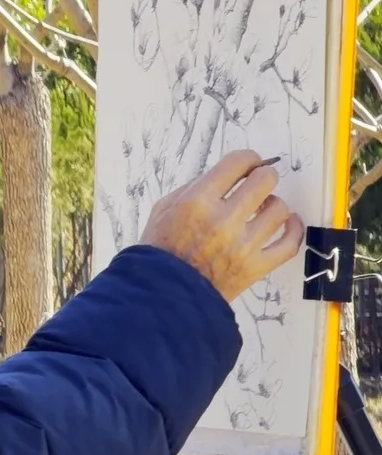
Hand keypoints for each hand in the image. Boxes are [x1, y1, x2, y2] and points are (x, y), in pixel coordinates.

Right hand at [140, 149, 304, 303]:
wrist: (164, 295)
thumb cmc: (160, 252)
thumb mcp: (164, 209)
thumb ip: (192, 189)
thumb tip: (222, 178)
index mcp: (198, 201)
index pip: (238, 163)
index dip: (248, 158)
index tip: (249, 163)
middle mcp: (224, 220)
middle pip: (265, 181)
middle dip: (263, 176)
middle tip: (259, 182)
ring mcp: (243, 245)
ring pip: (279, 210)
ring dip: (274, 204)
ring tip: (264, 208)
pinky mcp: (256, 267)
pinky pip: (289, 245)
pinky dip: (293, 230)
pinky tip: (288, 223)